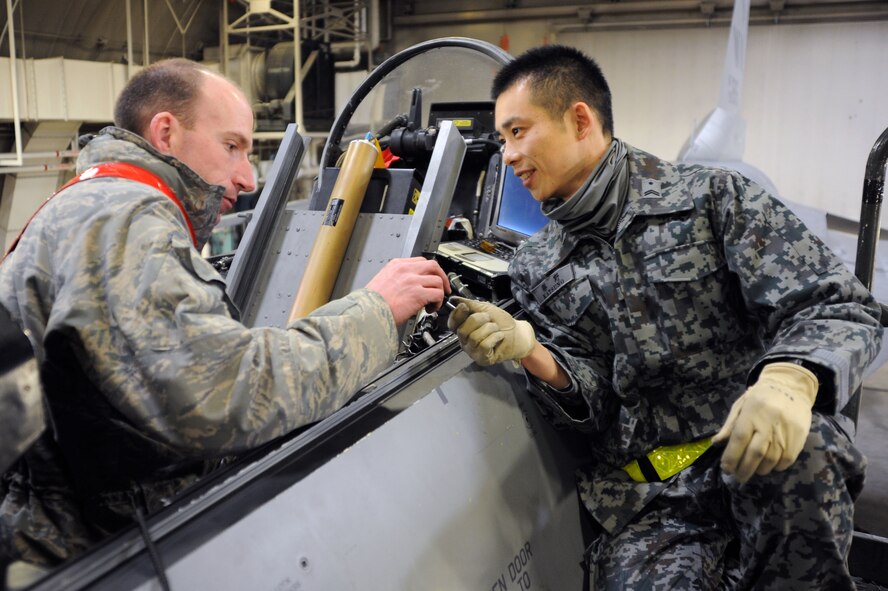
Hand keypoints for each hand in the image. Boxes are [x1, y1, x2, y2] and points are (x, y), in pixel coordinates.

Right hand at [366, 257, 449, 325]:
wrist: (366, 312)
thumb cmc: (370, 303)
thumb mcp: (382, 282)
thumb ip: (398, 279)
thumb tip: (410, 287)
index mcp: (396, 265)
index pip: (420, 261)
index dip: (430, 271)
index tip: (433, 279)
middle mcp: (405, 270)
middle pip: (433, 265)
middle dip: (442, 277)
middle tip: (444, 288)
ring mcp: (412, 280)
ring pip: (438, 280)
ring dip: (440, 293)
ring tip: (433, 303)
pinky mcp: (418, 293)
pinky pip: (437, 294)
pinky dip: (438, 302)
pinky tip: (431, 309)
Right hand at [446, 297, 535, 365]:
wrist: (517, 333)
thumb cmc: (501, 322)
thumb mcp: (485, 309)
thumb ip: (470, 305)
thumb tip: (454, 299)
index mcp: (463, 328)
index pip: (452, 323)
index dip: (457, 315)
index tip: (465, 307)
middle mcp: (465, 341)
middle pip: (462, 330)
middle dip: (478, 320)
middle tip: (489, 319)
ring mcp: (472, 351)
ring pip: (474, 338)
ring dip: (489, 329)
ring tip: (496, 329)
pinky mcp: (482, 358)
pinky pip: (484, 346)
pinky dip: (494, 338)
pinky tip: (500, 337)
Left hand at [713, 362, 817, 482]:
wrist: (791, 387)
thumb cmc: (760, 397)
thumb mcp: (740, 406)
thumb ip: (729, 426)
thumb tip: (716, 444)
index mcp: (751, 415)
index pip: (739, 440)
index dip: (731, 457)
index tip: (725, 468)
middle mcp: (768, 425)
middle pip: (755, 454)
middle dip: (744, 469)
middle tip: (738, 477)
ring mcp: (785, 433)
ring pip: (771, 461)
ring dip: (759, 470)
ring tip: (752, 470)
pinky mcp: (799, 439)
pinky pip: (786, 461)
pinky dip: (776, 467)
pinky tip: (768, 466)